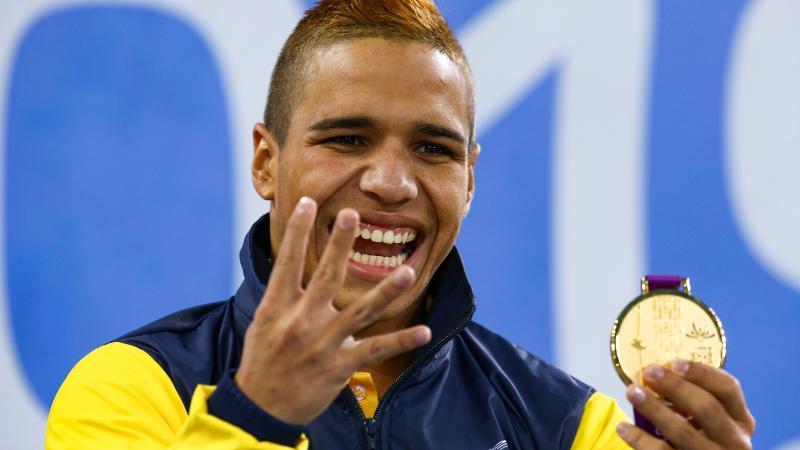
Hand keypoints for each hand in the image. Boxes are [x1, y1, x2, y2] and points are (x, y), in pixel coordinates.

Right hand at [234, 197, 431, 424]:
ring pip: (360, 312)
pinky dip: (402, 341)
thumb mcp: (263, 323)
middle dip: (339, 244)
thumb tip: (293, 264)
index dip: (295, 231)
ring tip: (408, 271)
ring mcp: (322, 345)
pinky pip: (375, 350)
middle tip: (352, 215)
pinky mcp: (338, 367)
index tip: (306, 202)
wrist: (259, 408)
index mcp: (278, 307)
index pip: (287, 262)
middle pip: (325, 277)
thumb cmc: (262, 360)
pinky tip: (424, 332)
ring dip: (386, 291)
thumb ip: (283, 295)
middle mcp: (300, 322)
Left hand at [616, 360, 755, 448]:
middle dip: (675, 387)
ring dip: (654, 409)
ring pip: (683, 432)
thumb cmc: (705, 442)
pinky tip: (623, 427)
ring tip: (632, 392)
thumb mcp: (713, 423)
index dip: (702, 373)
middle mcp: (735, 441)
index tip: (674, 362)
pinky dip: (640, 439)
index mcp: (742, 420)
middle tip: (649, 372)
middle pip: (707, 408)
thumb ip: (696, 401)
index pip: (728, 388)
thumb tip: (658, 373)